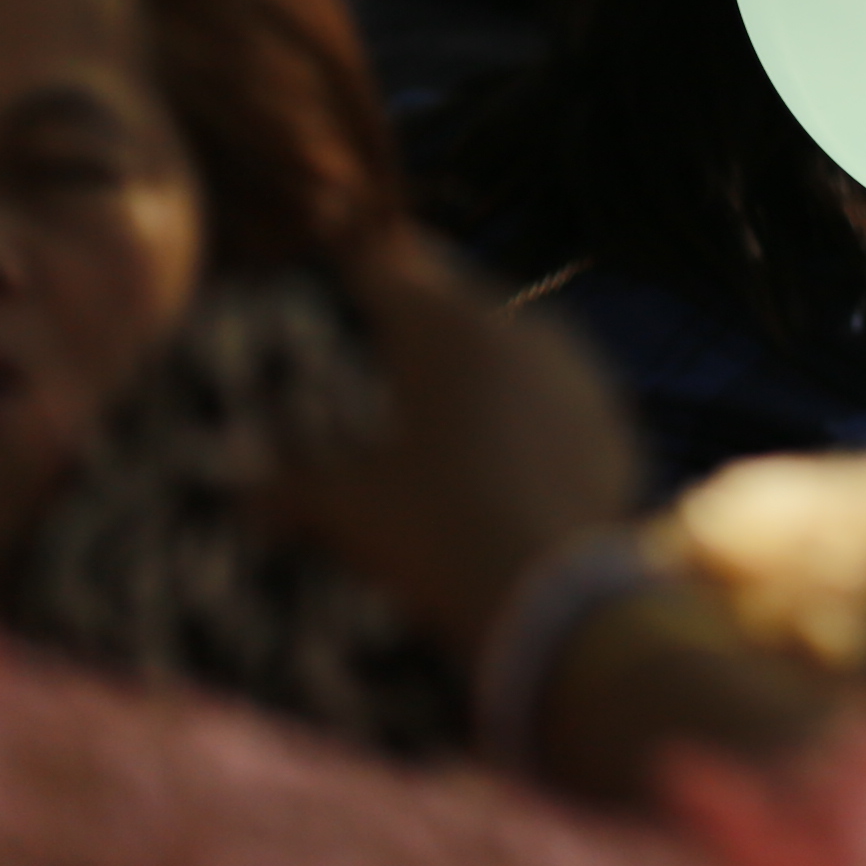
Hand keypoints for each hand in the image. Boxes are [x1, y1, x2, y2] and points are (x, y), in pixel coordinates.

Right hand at [267, 222, 641, 662]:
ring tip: (446, 408)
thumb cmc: (433, 531)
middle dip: (419, 323)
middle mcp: (520, 328)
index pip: (387, 272)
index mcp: (446, 328)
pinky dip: (531, 413)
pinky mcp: (614, 418)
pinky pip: (559, 397)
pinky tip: (508, 454)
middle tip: (384, 353)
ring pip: (516, 345)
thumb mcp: (345, 507)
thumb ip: (291, 484)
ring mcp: (578, 371)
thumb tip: (251, 494)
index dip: (354, 279)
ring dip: (481, 365)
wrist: (552, 593)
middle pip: (456, 302)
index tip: (332, 287)